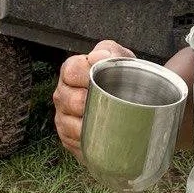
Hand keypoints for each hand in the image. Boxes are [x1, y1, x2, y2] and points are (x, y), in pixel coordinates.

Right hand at [52, 40, 134, 158]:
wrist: (130, 108)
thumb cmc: (123, 80)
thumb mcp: (120, 60)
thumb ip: (110, 51)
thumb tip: (97, 57)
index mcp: (71, 71)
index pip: (71, 70)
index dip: (87, 75)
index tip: (107, 79)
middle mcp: (63, 93)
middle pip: (70, 99)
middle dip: (92, 103)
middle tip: (112, 105)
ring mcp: (62, 116)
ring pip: (70, 123)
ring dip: (90, 124)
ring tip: (107, 122)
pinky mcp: (67, 138)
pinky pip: (73, 141)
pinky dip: (88, 140)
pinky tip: (99, 136)